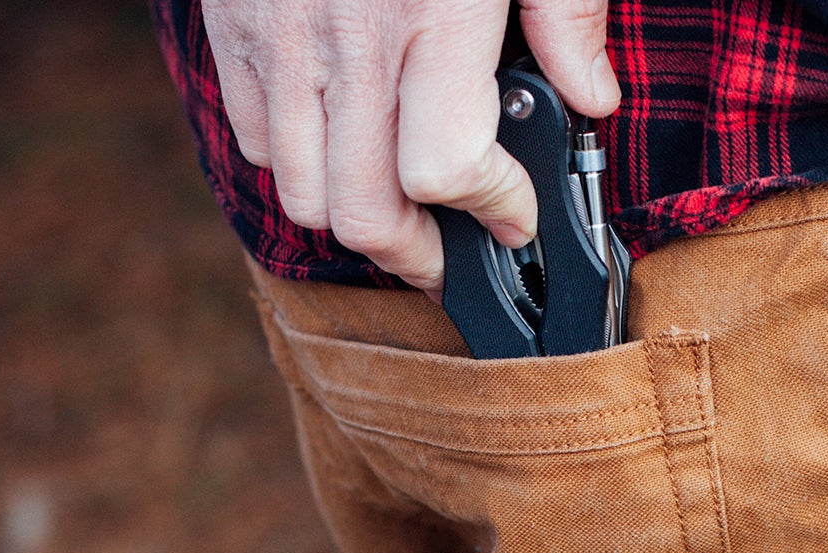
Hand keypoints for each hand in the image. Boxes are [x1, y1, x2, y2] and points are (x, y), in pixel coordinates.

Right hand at [204, 0, 619, 293]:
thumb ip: (566, 11)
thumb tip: (592, 97)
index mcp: (430, 18)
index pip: (444, 171)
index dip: (490, 209)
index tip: (517, 213)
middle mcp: (345, 42)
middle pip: (362, 211)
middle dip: (420, 252)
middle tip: (457, 250)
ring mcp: (279, 39)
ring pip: (300, 193)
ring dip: (354, 218)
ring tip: (402, 211)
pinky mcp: (235, 27)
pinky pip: (252, 138)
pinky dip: (296, 166)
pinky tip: (343, 144)